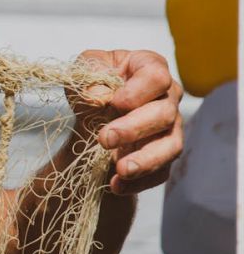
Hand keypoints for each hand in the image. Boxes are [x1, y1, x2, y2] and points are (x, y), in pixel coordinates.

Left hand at [75, 50, 183, 194]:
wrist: (91, 118)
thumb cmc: (93, 87)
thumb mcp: (83, 73)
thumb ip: (88, 77)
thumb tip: (98, 96)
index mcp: (149, 68)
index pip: (156, 76)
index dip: (137, 91)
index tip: (114, 102)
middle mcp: (167, 98)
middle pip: (164, 114)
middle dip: (134, 128)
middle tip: (105, 139)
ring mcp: (169, 129)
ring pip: (171, 147)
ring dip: (146, 160)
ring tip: (121, 170)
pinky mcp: (162, 157)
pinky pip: (160, 173)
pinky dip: (139, 182)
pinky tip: (116, 185)